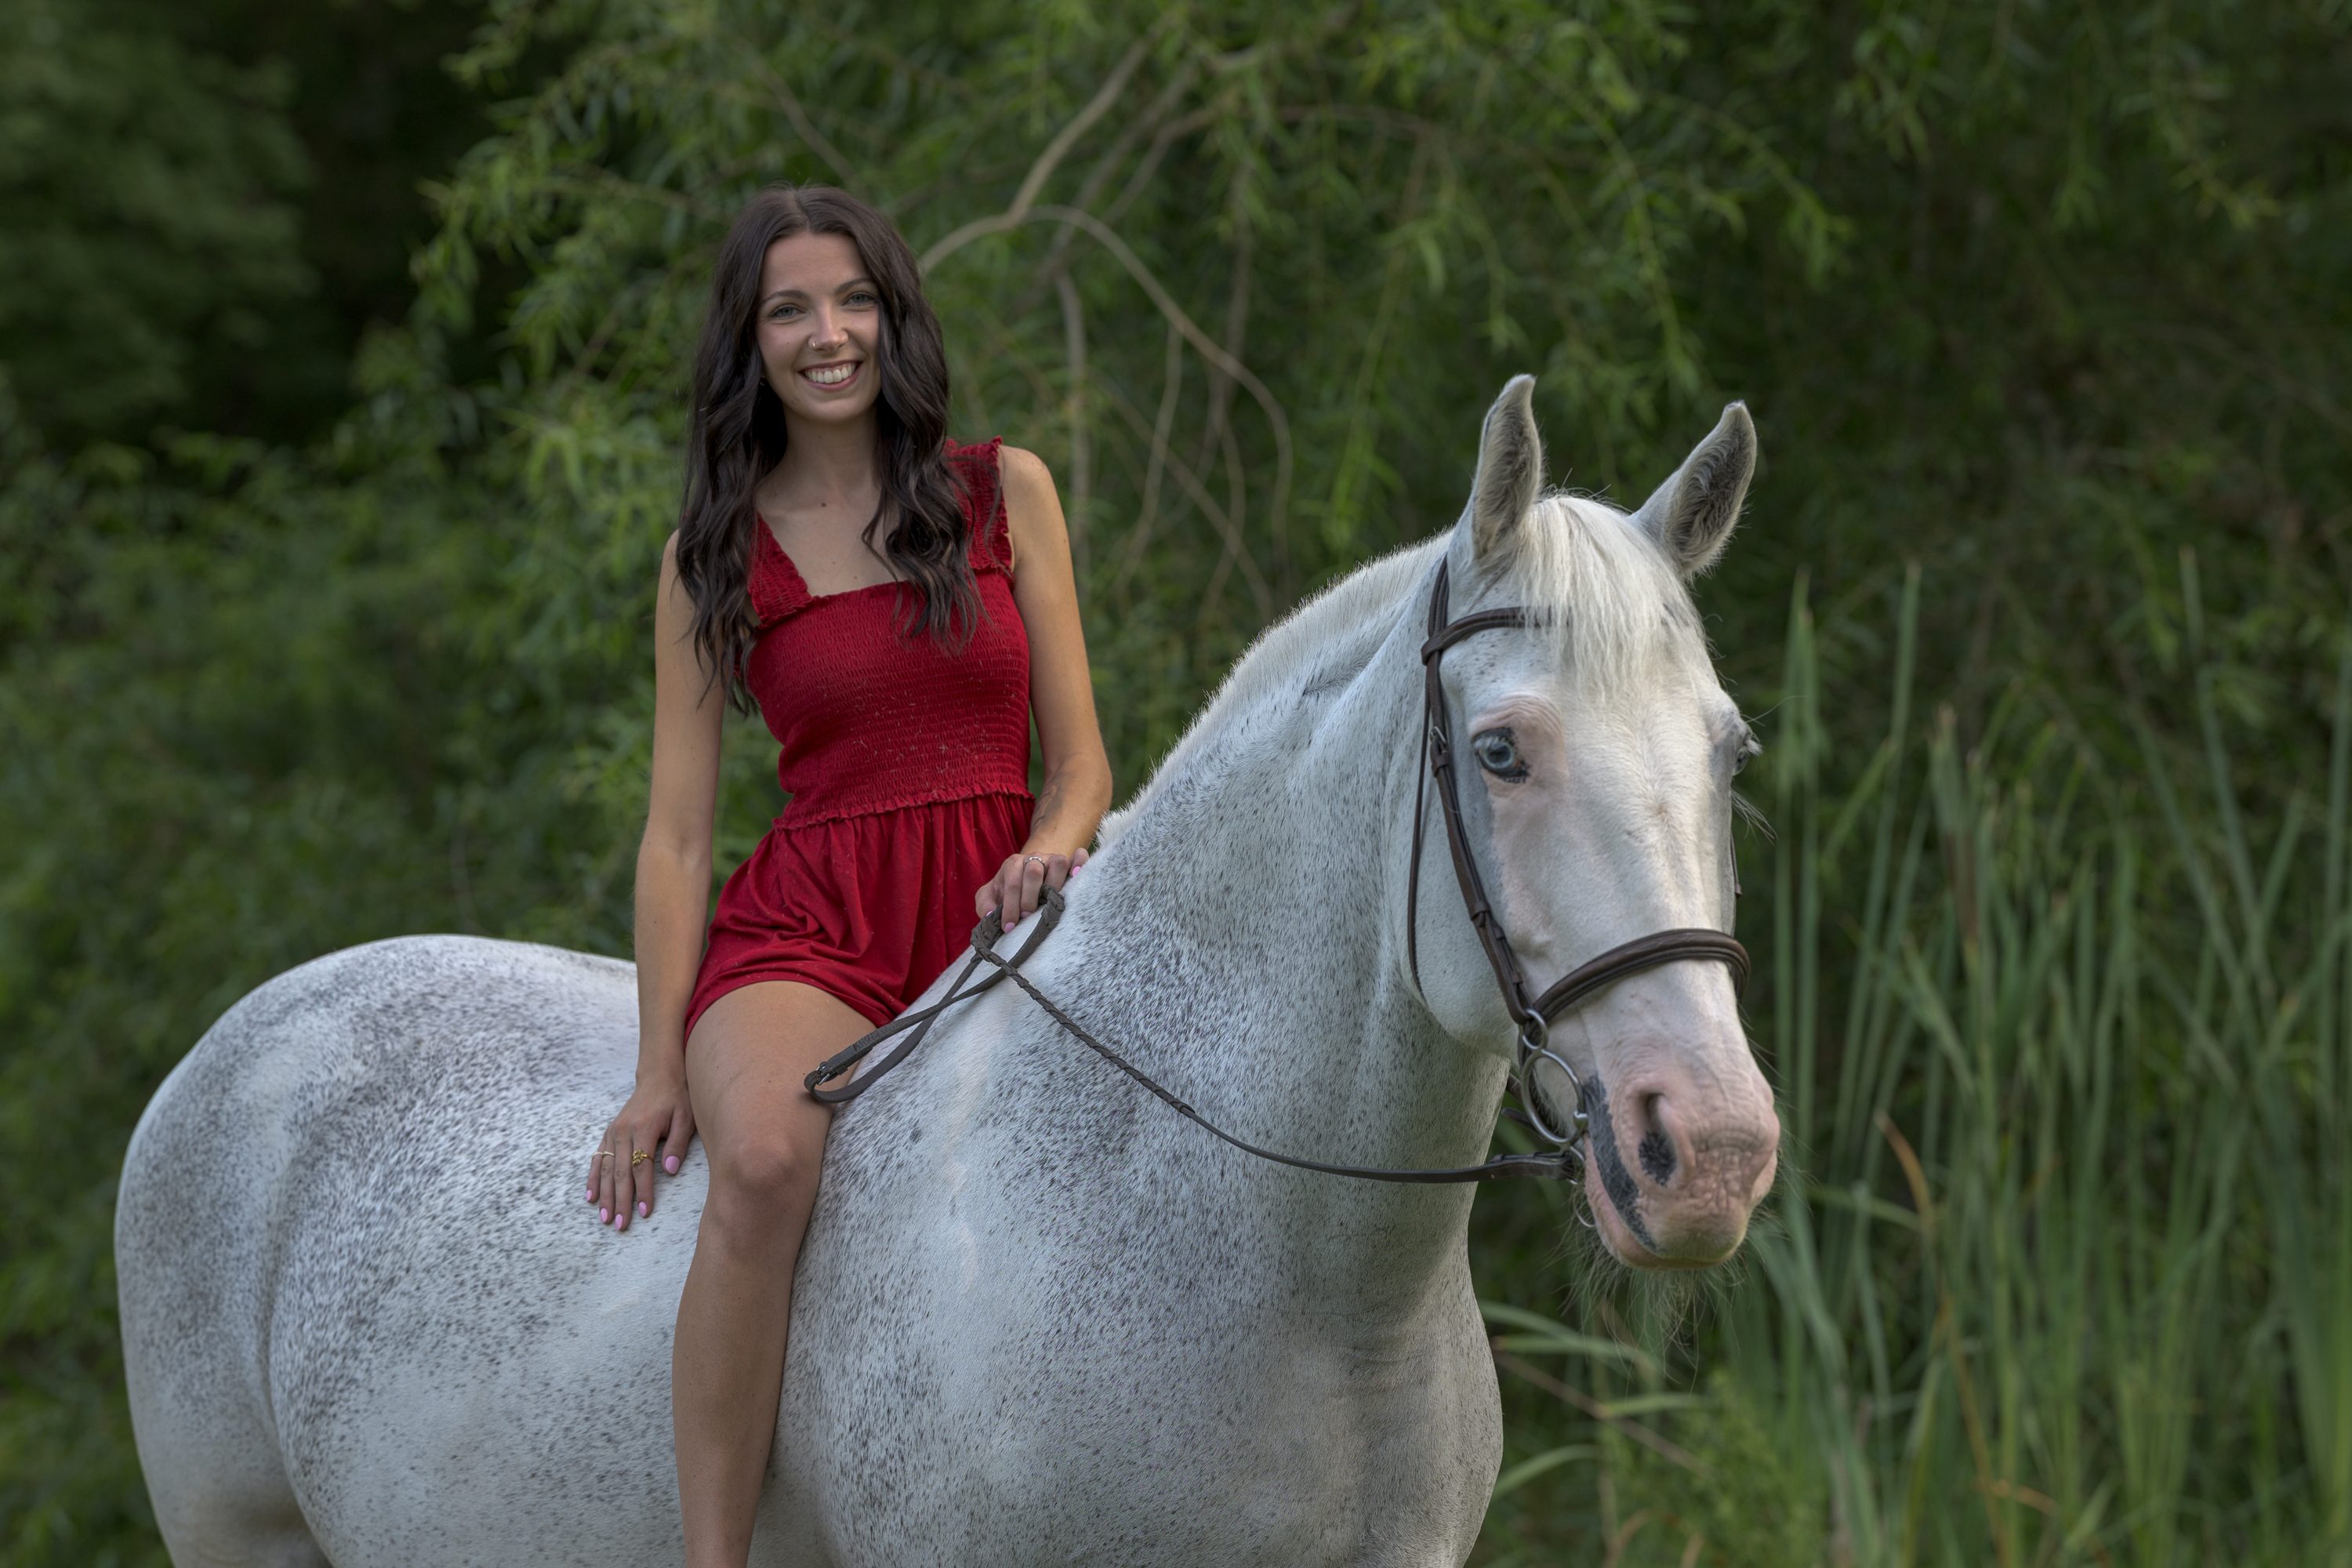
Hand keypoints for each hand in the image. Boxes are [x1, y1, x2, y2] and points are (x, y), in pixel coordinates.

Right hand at [587, 1067, 694, 1231]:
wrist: (660, 1076)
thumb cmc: (677, 1098)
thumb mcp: (686, 1117)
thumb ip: (677, 1143)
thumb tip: (669, 1170)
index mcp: (643, 1128)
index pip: (641, 1166)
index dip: (642, 1191)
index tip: (644, 1212)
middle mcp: (623, 1131)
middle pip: (619, 1172)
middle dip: (620, 1201)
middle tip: (621, 1224)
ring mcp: (613, 1132)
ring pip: (605, 1169)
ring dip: (604, 1195)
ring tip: (605, 1218)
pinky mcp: (609, 1132)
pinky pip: (597, 1158)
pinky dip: (592, 1178)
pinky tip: (590, 1197)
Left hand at [976, 846, 1087, 927]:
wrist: (1025, 874)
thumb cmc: (1007, 890)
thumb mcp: (990, 896)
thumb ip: (984, 905)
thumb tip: (991, 915)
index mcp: (1013, 864)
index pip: (1012, 883)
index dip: (1010, 907)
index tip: (1009, 926)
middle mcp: (1034, 858)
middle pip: (1034, 871)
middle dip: (1029, 898)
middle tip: (1027, 915)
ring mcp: (1053, 859)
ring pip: (1059, 863)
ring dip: (1054, 885)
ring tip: (1049, 904)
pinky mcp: (1069, 862)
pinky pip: (1080, 855)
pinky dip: (1081, 864)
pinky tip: (1076, 877)